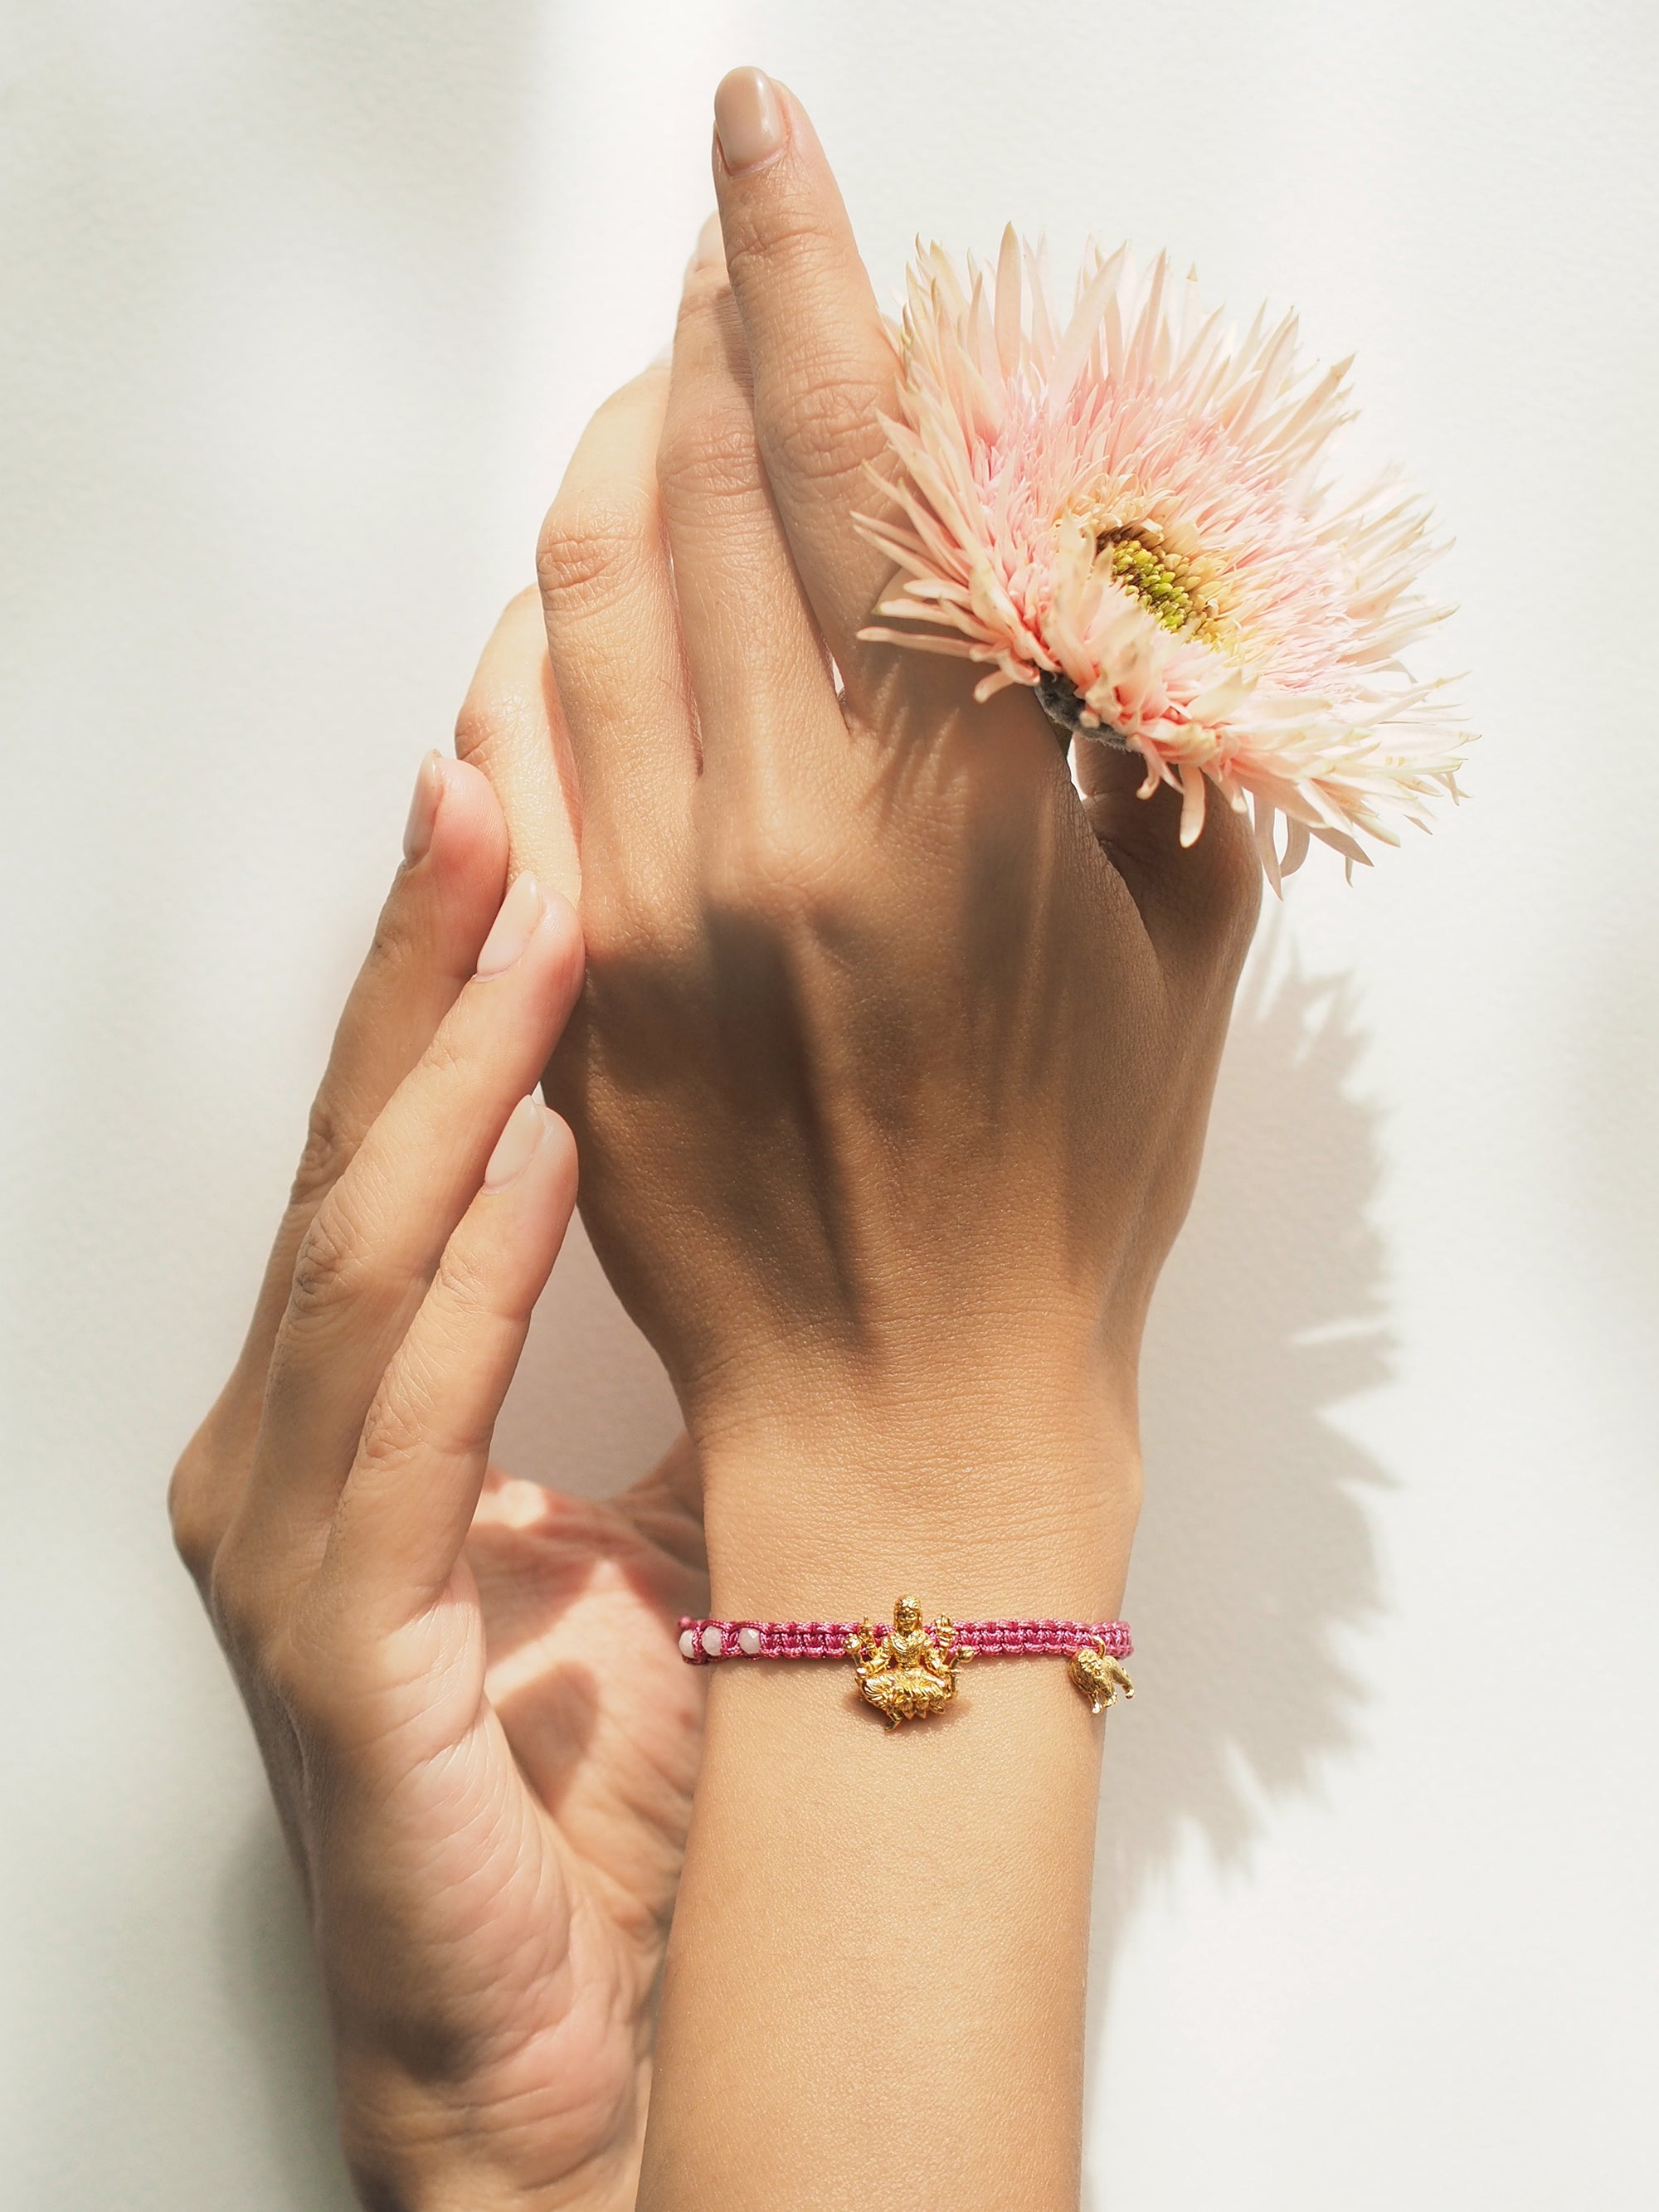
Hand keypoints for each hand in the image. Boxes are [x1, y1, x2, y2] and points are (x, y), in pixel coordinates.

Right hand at [170, 674, 705, 2211]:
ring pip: (360, 1245)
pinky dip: (465, 1277)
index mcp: (365, 1397)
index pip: (408, 1136)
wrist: (571, 2049)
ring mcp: (290, 1535)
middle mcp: (298, 1437)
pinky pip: (397, 1421)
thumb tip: (755, 1173)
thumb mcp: (647, 1521)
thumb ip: (659, 1353)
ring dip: (449, 1062)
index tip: (535, 788)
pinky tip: (536, 1151)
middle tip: (504, 754)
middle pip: (360, 1146)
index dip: (457, 963)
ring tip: (528, 887)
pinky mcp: (330, 1643)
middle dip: (430, 948)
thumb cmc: (609, 1778)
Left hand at [469, 73, 1259, 1611]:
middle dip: (701, 341)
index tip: (758, 137)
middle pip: (683, 484)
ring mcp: (632, 910)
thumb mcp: (1176, 954)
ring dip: (614, 461)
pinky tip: (592, 600)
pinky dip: (543, 624)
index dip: (799, 263)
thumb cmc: (1072, 1203)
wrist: (908, 1414)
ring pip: (572, 586)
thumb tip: (1084, 581)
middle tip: (728, 287)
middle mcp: (765, 837)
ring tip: (666, 421)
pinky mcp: (561, 979)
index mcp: (945, 817)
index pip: (848, 457)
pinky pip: (507, 735)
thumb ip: (1136, 739)